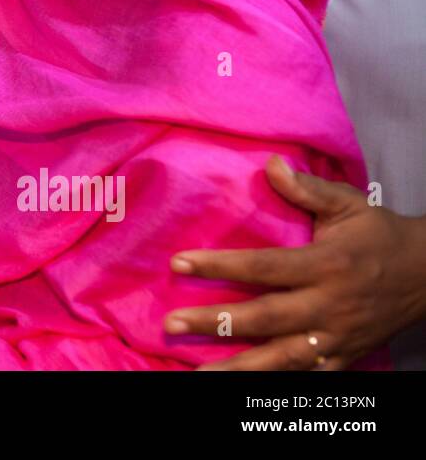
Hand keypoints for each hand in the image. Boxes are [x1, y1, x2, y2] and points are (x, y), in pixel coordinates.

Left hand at [164, 155, 425, 369]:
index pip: (264, 267)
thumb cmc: (380, 235)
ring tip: (197, 374)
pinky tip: (241, 387)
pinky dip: (275, 384)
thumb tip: (271, 164)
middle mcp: (329, 305)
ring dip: (238, 367)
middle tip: (172, 322)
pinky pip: (306, 377)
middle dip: (216, 322)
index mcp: (326, 264)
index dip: (220, 266)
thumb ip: (308, 189)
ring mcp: (336, 338)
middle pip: (265, 318)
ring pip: (281, 359)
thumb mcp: (350, 205)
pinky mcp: (344, 358)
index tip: (179, 264)